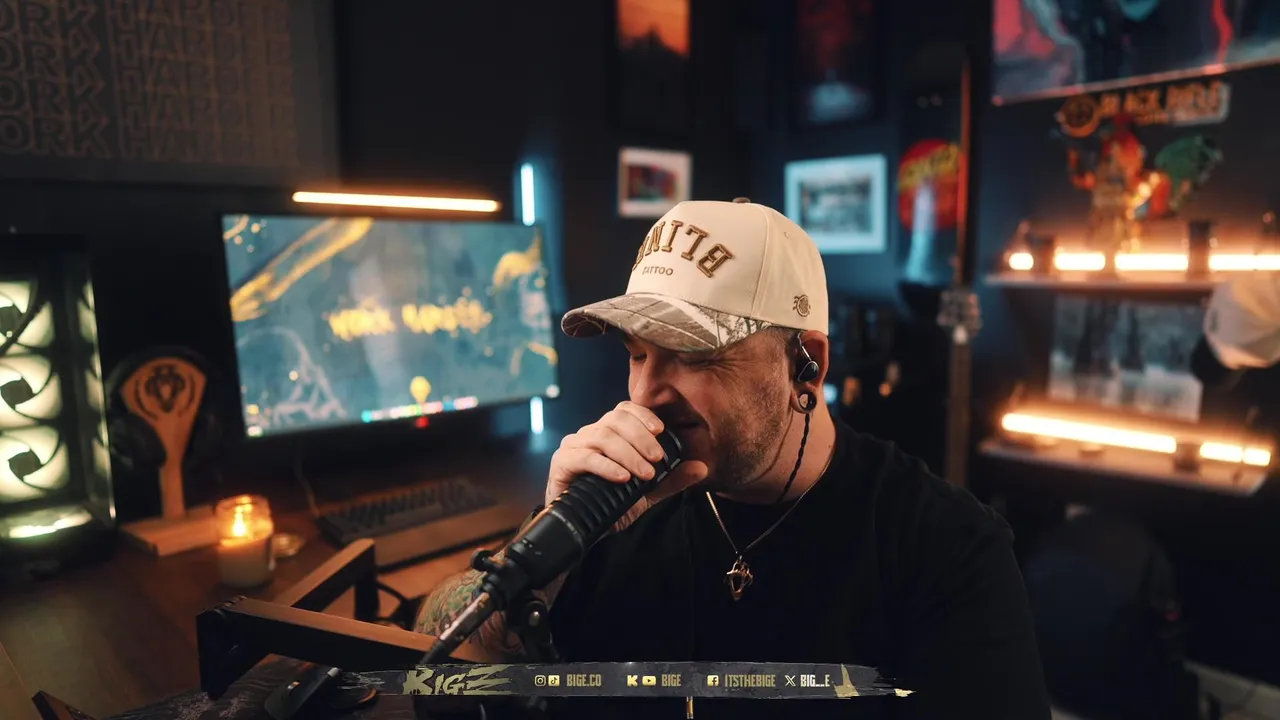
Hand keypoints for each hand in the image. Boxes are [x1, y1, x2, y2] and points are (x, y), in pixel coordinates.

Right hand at [547, 401, 708, 532]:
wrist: (583, 529)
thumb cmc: (611, 504)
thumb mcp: (647, 492)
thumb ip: (671, 479)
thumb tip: (701, 468)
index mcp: (609, 433)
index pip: (624, 410)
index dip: (642, 415)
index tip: (660, 430)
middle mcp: (590, 434)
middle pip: (615, 420)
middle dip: (640, 438)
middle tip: (657, 459)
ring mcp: (574, 446)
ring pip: (602, 437)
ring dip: (628, 454)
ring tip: (644, 473)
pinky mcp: (562, 463)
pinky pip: (585, 457)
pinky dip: (607, 466)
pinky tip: (622, 477)